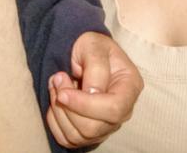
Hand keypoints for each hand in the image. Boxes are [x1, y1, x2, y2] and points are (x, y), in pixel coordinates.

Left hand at [45, 31, 142, 147]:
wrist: (83, 52)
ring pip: (79, 136)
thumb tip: (92, 93)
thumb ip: (96, 67)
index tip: (64, 91)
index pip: (113, 109)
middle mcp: (123, 111)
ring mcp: (107, 125)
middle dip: (68, 107)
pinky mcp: (90, 133)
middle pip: (94, 128)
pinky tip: (56, 102)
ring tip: (56, 86)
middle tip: (57, 79)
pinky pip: (68, 140)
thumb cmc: (92, 46)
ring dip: (59, 112)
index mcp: (130, 87)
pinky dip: (55, 123)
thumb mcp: (94, 45)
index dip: (86, 105)